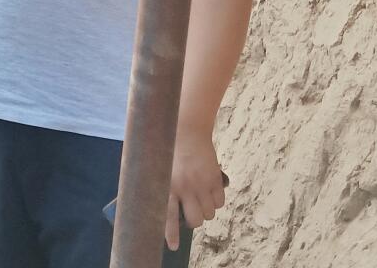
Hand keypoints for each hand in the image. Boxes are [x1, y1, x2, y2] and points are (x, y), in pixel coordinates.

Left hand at [165, 128, 225, 250]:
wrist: (186, 129)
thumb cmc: (167, 148)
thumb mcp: (156, 167)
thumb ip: (159, 186)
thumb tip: (158, 207)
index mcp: (166, 186)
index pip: (168, 216)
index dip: (171, 234)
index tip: (173, 246)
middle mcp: (185, 188)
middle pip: (195, 221)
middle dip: (194, 221)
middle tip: (190, 212)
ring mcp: (202, 184)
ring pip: (209, 213)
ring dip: (205, 210)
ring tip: (199, 198)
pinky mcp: (215, 179)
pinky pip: (220, 202)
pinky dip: (216, 201)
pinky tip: (209, 192)